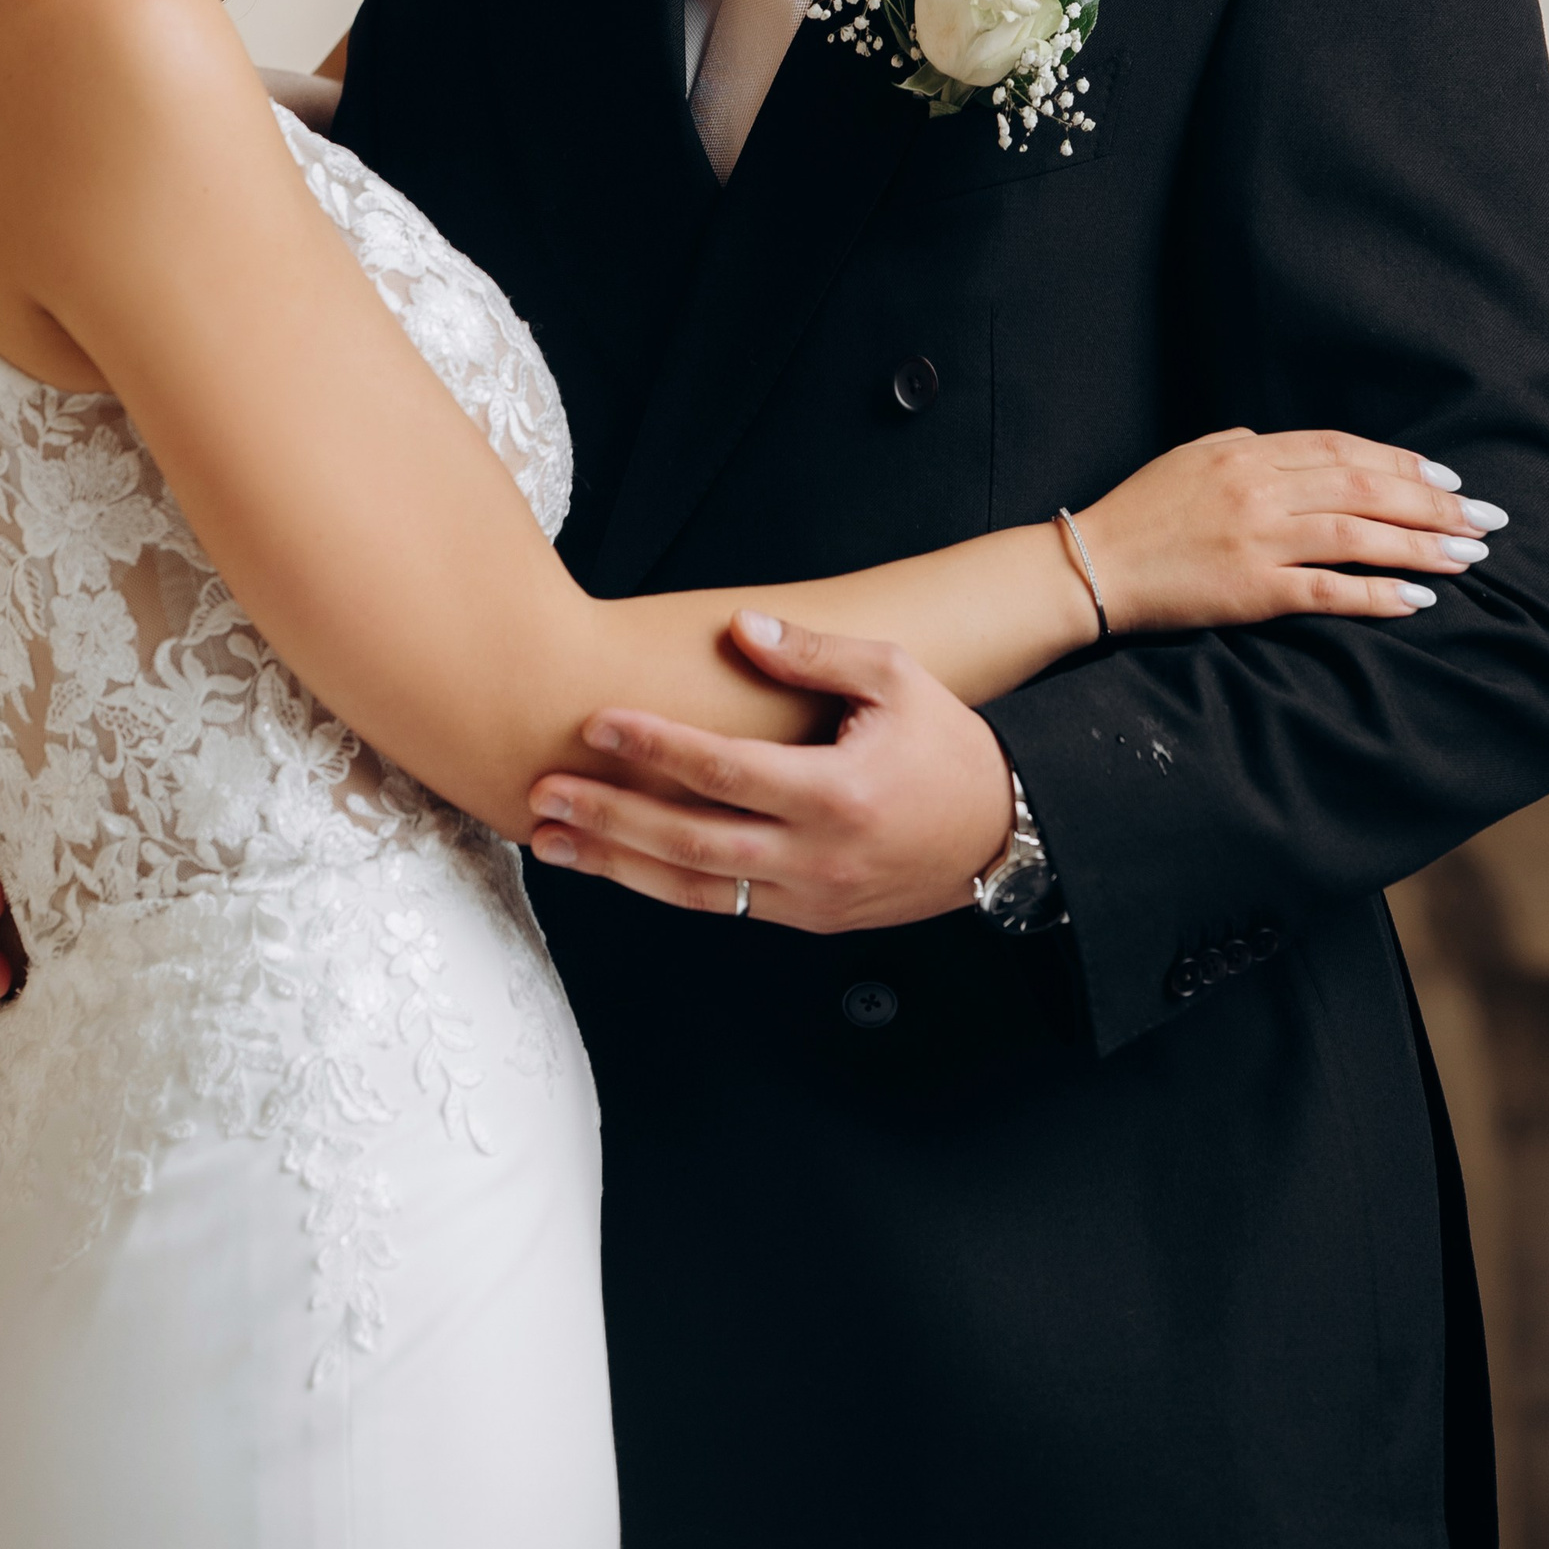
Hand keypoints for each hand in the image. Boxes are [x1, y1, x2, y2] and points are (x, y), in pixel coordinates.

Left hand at [527, 613, 1014, 930]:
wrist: (1005, 833)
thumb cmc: (949, 747)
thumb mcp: (896, 677)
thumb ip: (813, 653)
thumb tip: (739, 628)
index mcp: (837, 793)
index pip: (725, 771)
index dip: (656, 747)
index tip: (598, 722)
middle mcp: (818, 857)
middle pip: (690, 845)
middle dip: (608, 820)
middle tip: (543, 796)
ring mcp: (812, 898)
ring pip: (696, 891)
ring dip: (617, 867)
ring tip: (552, 842)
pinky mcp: (810, 919)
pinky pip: (726, 906)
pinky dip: (665, 886)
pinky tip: (619, 864)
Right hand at [1079, 428, 1503, 628]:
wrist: (1093, 564)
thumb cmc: (1143, 510)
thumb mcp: (1194, 455)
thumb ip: (1249, 447)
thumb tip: (1300, 453)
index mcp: (1248, 450)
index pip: (1344, 450)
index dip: (1403, 465)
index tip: (1449, 481)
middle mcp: (1260, 487)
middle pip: (1365, 488)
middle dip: (1433, 503)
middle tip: (1484, 520)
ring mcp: (1257, 538)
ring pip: (1359, 535)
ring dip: (1422, 546)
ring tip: (1469, 557)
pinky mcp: (1251, 589)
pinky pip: (1328, 590)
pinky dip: (1377, 594)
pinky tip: (1418, 599)